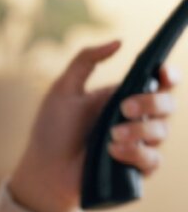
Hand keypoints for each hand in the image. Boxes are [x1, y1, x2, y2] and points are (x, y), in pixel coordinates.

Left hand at [9, 40, 178, 211]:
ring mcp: (140, 144)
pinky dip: (135, 153)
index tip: (162, 72)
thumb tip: (119, 41)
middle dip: (151, 102)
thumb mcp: (63, 90)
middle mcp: (138, 119)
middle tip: (123, 107)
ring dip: (138, 130)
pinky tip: (113, 152)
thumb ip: (86, 61)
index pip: (159, 82)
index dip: (168, 75)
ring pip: (162, 132)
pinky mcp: (137, 169)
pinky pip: (152, 160)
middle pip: (168, 104)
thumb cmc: (52, 129)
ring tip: (111, 135)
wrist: (44, 168)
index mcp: (124, 97)